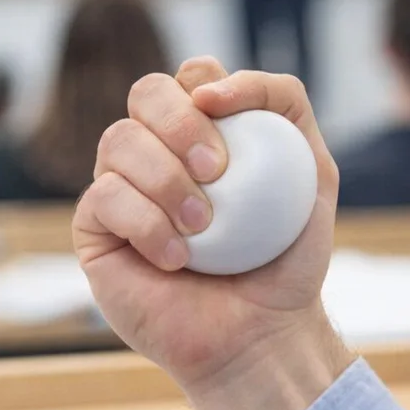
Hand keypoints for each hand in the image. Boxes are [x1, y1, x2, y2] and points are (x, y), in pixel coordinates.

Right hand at [73, 58, 352, 409]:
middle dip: (179, 121)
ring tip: (203, 227)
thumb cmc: (286, 257)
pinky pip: (104, 197)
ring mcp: (122, 187)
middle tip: (216, 171)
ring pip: (118, 140)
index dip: (204, 82)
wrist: (261, 332)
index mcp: (204, 131)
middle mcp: (157, 152)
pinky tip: (176, 259)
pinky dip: (146, 223)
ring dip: (166, 179)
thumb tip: (211, 86)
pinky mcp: (96, 229)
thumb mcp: (313, 171)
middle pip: (146, 93)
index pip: (191, 77)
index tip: (225, 112)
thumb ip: (284, 106)